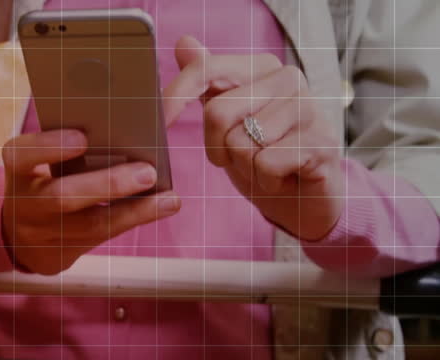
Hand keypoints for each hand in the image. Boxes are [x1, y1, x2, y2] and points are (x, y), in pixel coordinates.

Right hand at [1, 129, 180, 274]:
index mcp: (18, 167)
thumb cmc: (47, 179)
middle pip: (62, 196)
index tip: (83, 138)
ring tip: (168, 199)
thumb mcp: (47, 158)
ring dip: (134, 210)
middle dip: (108, 185)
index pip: (22, 154)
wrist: (21, 236)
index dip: (49, 146)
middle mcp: (24, 202)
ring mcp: (40, 233)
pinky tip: (161, 207)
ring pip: (89, 225)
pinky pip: (101, 237)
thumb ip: (84, 135)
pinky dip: (133, 220)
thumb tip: (154, 106)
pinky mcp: (59, 255)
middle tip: (148, 172)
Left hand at [163, 36, 344, 240]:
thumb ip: (209, 81)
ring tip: (267, 166)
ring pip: (241, 143)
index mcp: (261, 67)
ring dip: (245, 168)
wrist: (306, 197)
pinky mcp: (321, 142)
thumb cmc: (262, 154)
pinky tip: (284, 177)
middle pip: (217, 113)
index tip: (159, 123)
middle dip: (216, 148)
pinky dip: (266, 181)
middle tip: (238, 157)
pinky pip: (266, 165)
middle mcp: (288, 78)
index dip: (175, 97)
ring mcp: (309, 107)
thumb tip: (183, 42)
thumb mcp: (228, 119)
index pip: (204, 69)